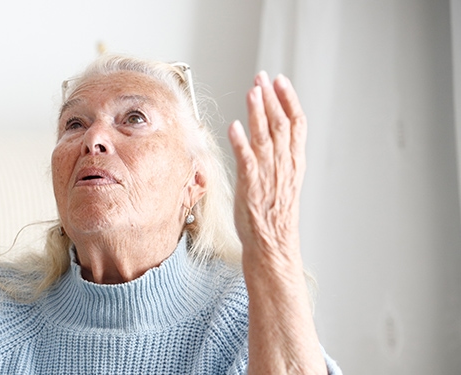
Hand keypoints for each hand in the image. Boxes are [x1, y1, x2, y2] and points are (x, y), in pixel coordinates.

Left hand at [228, 71, 305, 262]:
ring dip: (258, 112)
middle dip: (271, 97)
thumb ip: (278, 157)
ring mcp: (268, 174)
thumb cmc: (274, 215)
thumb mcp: (283, 181)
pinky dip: (241, 142)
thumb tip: (266, 135)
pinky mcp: (251, 185)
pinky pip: (247, 159)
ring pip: (265, 136)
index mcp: (294, 161)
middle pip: (280, 123)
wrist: (273, 244)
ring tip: (252, 91)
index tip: (280, 81)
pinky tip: (235, 126)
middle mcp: (283, 164)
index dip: (289, 99)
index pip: (296, 123)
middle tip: (262, 77)